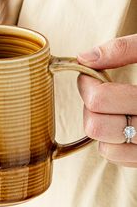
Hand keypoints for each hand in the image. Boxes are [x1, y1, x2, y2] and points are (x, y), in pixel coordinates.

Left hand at [77, 34, 136, 167]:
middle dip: (90, 106)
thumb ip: (123, 49)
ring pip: (105, 147)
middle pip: (97, 126)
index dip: (86, 83)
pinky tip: (121, 121)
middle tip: (99, 91)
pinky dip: (110, 140)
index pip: (100, 99)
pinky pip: (115, 156)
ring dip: (99, 123)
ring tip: (111, 107)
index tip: (89, 74)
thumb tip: (84, 58)